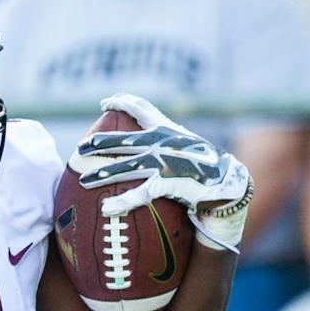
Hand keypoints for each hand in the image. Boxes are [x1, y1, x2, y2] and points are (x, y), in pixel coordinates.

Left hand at [74, 93, 254, 252]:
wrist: (227, 184)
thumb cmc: (206, 167)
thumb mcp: (186, 145)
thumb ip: (169, 139)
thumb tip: (151, 140)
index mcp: (167, 129)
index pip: (141, 107)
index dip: (121, 101)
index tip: (105, 102)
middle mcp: (162, 142)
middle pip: (123, 138)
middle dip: (100, 142)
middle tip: (81, 148)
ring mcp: (163, 162)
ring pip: (125, 166)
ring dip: (102, 173)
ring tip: (83, 180)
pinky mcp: (167, 182)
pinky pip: (139, 193)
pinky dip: (122, 202)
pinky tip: (106, 209)